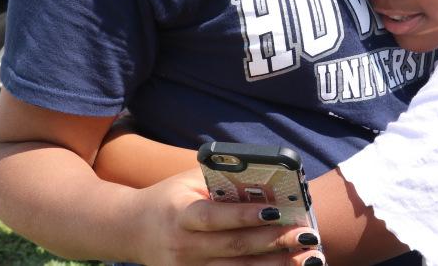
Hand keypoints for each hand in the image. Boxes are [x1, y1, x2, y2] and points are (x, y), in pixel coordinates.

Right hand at [134, 169, 324, 265]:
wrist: (131, 229)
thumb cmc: (169, 198)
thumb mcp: (188, 182)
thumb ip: (222, 181)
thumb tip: (266, 179)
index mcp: (181, 215)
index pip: (217, 217)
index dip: (245, 216)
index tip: (276, 212)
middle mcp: (184, 247)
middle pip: (234, 248)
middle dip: (273, 242)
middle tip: (305, 236)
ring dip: (274, 265)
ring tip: (306, 257)